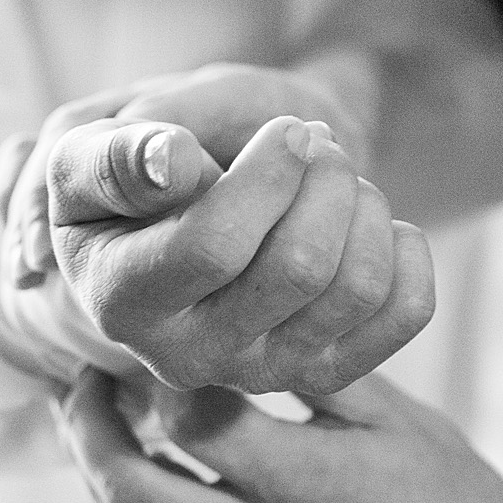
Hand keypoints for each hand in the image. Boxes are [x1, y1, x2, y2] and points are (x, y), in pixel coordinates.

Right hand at [20, 113, 433, 393]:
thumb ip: (114, 155)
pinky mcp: (323, 372)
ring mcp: (259, 372)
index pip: (215, 246)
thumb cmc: (148, 155)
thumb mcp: (96, 141)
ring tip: (333, 173)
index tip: (288, 131)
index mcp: (119, 299)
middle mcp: (186, 356)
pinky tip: (371, 217)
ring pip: (356, 286)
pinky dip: (406, 248)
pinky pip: (405, 312)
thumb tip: (168, 165)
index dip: (269, 175)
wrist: (201, 186)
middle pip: (300, 269)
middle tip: (314, 141)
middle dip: (326, 180)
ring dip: (363, 202)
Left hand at [58, 366, 502, 502]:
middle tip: (83, 377)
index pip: (193, 422)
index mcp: (305, 480)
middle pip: (135, 488)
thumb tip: (244, 312)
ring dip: (98, 475)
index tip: (156, 335)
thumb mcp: (391, 411)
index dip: (160, 372)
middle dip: (90, 425)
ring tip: (94, 422)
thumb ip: (313, 366)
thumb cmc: (445, 491)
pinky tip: (135, 486)